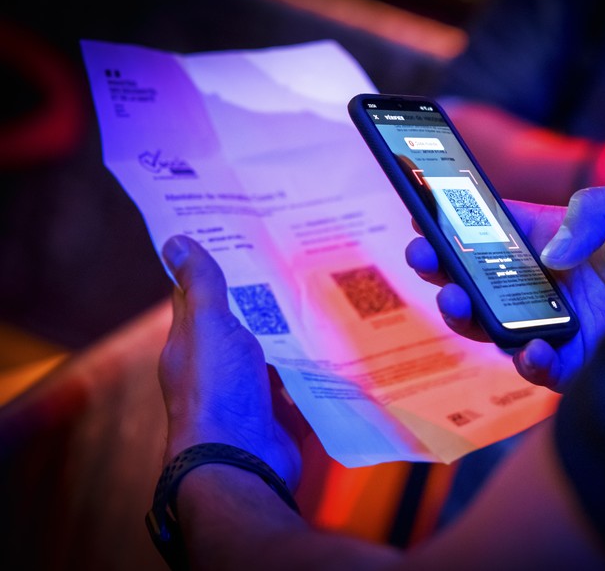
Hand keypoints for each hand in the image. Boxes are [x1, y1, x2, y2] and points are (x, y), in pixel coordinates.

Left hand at [158, 235, 302, 487]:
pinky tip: (335, 347)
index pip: (196, 298)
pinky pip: (298, 385)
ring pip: (272, 354)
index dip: (211, 269)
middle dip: (263, 299)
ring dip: (292, 334)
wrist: (243, 462)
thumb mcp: (209, 327)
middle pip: (240, 325)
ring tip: (322, 297)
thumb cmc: (217, 391)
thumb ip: (202, 286)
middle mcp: (217, 368)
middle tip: (294, 262)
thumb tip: (175, 240)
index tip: (236, 237)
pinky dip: (313, 370)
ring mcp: (248, 393)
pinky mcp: (279, 413)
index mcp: (191, 344)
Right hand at [406, 184, 604, 390]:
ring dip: (467, 315)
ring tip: (455, 300)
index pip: (493, 231)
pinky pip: (538, 368)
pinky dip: (529, 360)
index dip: (455, 225)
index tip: (423, 217)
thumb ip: (595, 211)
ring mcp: (555, 325)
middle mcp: (546, 284)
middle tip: (421, 256)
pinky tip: (534, 348)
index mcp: (554, 241)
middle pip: (479, 280)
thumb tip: (553, 254)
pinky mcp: (573, 364)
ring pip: (492, 326)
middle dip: (442, 269)